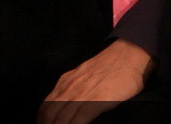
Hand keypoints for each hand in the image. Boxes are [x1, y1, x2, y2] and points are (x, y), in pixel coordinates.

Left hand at [38, 39, 154, 123]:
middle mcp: (69, 87)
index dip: (42, 121)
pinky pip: (79, 119)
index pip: (45, 106)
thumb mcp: (84, 76)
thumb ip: (74, 89)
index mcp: (65, 82)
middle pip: (49, 114)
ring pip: (61, 118)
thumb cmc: (109, 67)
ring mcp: (82, 94)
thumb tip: (67, 106)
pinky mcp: (96, 100)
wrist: (128, 54)